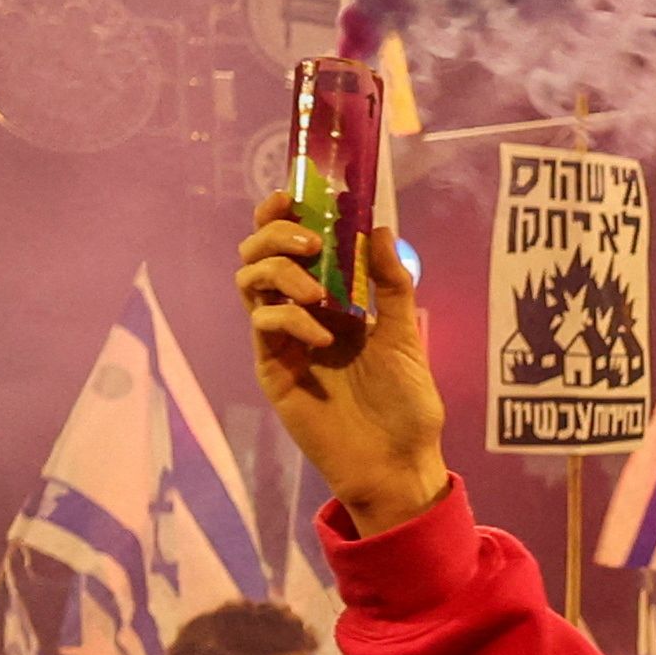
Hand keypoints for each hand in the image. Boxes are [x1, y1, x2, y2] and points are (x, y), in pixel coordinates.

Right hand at [235, 207, 453, 534]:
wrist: (398, 462)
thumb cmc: (406, 405)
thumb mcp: (406, 336)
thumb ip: (391, 284)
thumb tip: (379, 227)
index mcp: (332, 298)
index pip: (294, 243)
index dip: (285, 212)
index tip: (297, 192)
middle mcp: (301, 312)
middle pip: (258, 253)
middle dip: (275, 233)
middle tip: (310, 239)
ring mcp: (283, 339)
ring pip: (249, 281)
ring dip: (279, 269)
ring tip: (317, 290)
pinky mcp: (273, 368)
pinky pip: (263, 324)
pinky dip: (288, 316)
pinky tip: (322, 336)